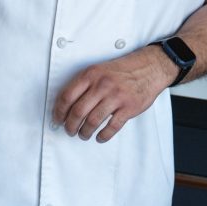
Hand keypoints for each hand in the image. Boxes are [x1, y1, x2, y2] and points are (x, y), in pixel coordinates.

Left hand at [52, 46, 175, 142]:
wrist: (148, 68)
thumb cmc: (122, 71)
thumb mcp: (99, 70)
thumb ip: (84, 84)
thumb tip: (66, 105)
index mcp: (91, 75)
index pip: (67, 96)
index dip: (59, 111)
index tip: (57, 119)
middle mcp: (102, 85)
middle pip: (78, 111)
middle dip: (70, 126)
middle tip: (70, 130)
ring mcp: (116, 97)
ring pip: (93, 121)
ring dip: (85, 132)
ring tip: (83, 135)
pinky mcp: (129, 107)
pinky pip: (112, 127)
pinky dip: (103, 135)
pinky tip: (100, 137)